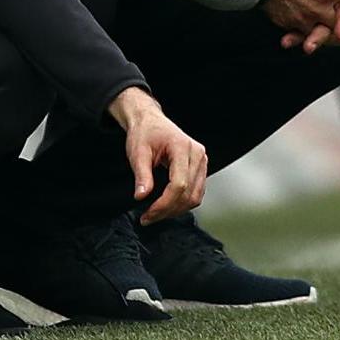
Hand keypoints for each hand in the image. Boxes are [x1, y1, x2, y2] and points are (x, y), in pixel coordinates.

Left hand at [108, 88, 206, 223]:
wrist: (150, 121)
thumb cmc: (144, 133)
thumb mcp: (138, 152)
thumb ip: (141, 175)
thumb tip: (141, 196)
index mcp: (182, 147)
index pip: (179, 184)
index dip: (164, 203)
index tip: (148, 213)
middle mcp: (197, 154)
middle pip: (188, 193)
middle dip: (168, 210)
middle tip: (148, 218)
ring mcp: (201, 160)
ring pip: (195, 197)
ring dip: (176, 210)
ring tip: (155, 214)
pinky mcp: (200, 167)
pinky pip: (196, 192)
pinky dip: (182, 203)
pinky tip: (167, 206)